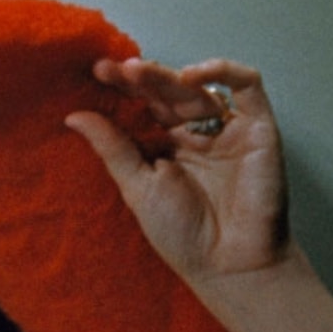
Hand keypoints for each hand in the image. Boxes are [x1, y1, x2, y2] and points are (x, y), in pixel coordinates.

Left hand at [64, 57, 291, 288]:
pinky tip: (191, 76)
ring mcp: (228, 128)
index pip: (143, 108)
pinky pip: (248, 86)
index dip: (123, 89)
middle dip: (141, 78)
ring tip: (137, 71)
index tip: (96, 73)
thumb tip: (74, 116)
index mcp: (166, 147)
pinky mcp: (258, 127)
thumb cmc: (183, 233)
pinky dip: (223, 72)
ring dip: (169, 76)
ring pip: (199, 87)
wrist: (227, 263)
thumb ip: (111, 147)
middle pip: (168, 94)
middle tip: (113, 68)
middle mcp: (197, 134)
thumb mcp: (137, 185)